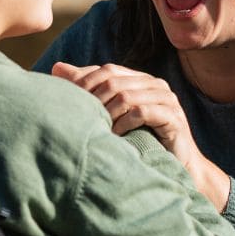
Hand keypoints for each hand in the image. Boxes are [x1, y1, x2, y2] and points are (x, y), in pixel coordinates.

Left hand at [51, 62, 230, 210]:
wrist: (178, 168)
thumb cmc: (141, 141)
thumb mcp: (111, 116)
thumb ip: (88, 91)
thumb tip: (57, 67)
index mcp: (140, 80)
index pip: (106, 70)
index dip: (85, 83)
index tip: (69, 103)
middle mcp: (154, 84)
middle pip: (115, 80)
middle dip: (93, 98)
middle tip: (80, 119)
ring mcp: (166, 99)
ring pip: (126, 95)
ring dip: (107, 113)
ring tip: (96, 130)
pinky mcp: (173, 117)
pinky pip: (141, 112)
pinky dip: (123, 123)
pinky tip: (114, 136)